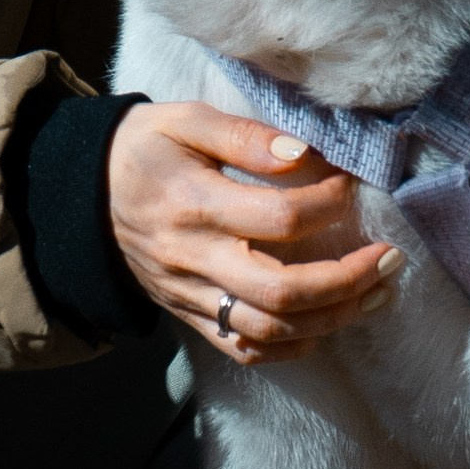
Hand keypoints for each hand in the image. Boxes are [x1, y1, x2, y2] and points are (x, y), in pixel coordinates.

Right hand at [106, 99, 402, 367]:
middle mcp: (192, 260)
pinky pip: (244, 348)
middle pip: (281, 290)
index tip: (351, 186)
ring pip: (270, 329)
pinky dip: (291, 347)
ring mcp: (190, 296)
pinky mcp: (189, 316)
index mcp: (193, 205)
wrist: (79, 195)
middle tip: (390, 258)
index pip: (278, 218)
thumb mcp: (184, 120)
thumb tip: (305, 155)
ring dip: (333, 318)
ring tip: (377, 294)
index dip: (328, 205)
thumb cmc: (141, 148)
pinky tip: (326, 325)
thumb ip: (245, 136)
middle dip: (347, 279)